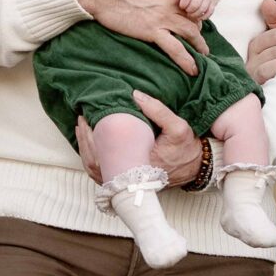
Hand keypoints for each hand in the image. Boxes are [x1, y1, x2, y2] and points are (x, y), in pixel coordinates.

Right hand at [70, 0, 210, 73]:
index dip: (196, 0)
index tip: (195, 7)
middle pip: (196, 14)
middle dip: (198, 22)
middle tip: (197, 30)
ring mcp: (164, 17)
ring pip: (191, 33)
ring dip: (199, 44)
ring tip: (203, 51)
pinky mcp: (151, 31)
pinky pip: (175, 49)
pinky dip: (186, 60)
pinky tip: (193, 69)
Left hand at [72, 93, 203, 187]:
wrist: (194, 167)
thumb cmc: (185, 148)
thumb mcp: (178, 127)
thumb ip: (158, 111)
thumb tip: (135, 95)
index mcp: (140, 164)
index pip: (107, 154)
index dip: (91, 139)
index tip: (87, 120)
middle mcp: (131, 176)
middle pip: (96, 163)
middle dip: (85, 140)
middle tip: (81, 120)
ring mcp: (127, 180)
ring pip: (96, 170)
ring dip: (85, 149)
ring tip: (81, 128)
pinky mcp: (127, 179)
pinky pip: (102, 173)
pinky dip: (92, 159)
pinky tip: (88, 143)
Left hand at [176, 0, 216, 19]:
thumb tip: (171, 4)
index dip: (183, 4)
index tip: (181, 6)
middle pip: (195, 4)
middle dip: (189, 10)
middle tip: (185, 11)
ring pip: (203, 9)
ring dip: (195, 14)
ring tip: (190, 14)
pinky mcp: (213, 0)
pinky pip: (210, 11)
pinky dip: (204, 16)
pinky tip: (198, 17)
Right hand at [245, 0, 275, 87]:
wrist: (265, 106)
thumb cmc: (275, 71)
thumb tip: (268, 1)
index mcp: (257, 46)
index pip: (275, 35)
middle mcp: (251, 58)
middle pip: (274, 46)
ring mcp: (250, 73)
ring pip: (270, 59)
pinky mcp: (252, 86)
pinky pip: (264, 74)